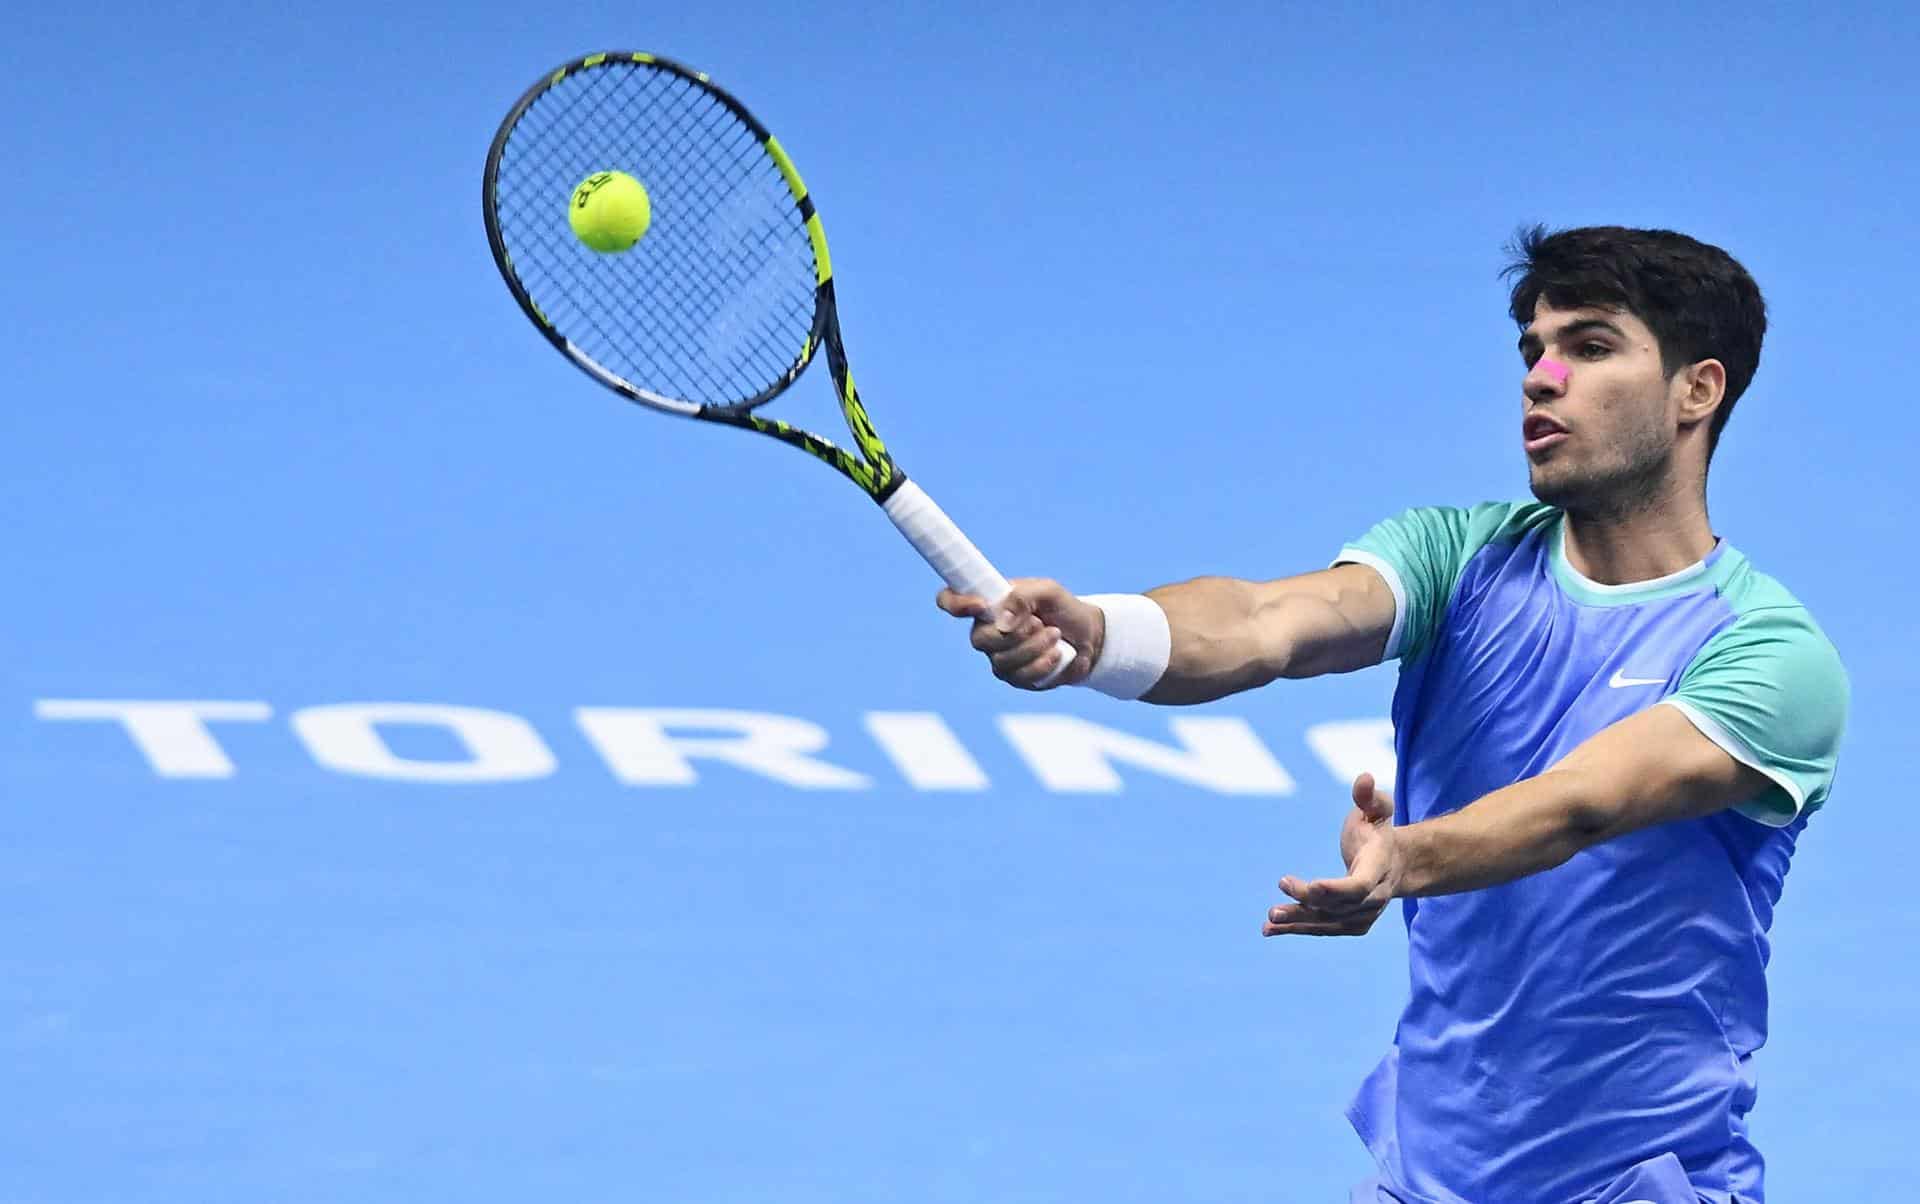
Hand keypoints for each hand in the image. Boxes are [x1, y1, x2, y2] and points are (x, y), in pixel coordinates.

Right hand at [935, 577, 1101, 689]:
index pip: (951, 600)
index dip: (955, 603)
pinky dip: (1042, 665)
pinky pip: (1020, 678)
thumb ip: (1023, 597)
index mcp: (989, 604)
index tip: (980, 605)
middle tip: (1039, 623)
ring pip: (1002, 661)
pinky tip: (1057, 655)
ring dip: (1034, 648)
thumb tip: (1002, 622)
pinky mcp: (1017, 679)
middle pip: (979, 639)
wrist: (1089, 636)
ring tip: (1055, 635)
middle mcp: (987, 632)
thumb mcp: (1047, 591)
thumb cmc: (1062, 609)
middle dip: (1014, 634)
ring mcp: (999, 658)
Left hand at [1264, 772, 1399, 936]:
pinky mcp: (1351, 923)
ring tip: (1268, 922)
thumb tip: (1363, 778)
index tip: (1313, 886)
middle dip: (1307, 905)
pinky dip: (1297, 929)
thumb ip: (1369, 797)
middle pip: (1338, 906)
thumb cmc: (1378, 830)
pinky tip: (1270, 929)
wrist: (1396, 863)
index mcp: (1379, 868)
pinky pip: (1323, 928)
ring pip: (1328, 922)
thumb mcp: (1378, 808)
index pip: (1360, 886)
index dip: (1338, 889)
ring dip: (1297, 923)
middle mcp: (1374, 897)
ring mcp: (1365, 914)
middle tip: (1274, 907)